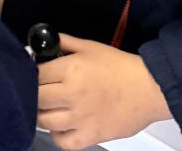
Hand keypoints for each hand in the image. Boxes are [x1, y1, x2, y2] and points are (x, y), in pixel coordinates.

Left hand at [37, 35, 169, 149]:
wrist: (148, 89)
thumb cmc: (121, 68)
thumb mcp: (89, 46)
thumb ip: (64, 43)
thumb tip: (45, 41)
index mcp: (70, 70)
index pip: (36, 74)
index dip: (32, 73)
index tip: (34, 73)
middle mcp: (72, 95)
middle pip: (37, 98)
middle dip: (35, 93)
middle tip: (40, 90)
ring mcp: (81, 119)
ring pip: (45, 121)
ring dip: (42, 114)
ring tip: (48, 107)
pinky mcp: (91, 136)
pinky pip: (63, 142)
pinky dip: (58, 136)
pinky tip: (61, 126)